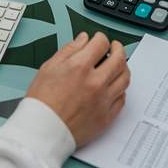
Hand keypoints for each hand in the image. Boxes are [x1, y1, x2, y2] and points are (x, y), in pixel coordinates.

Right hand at [26, 32, 129, 147]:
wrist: (43, 129)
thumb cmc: (42, 101)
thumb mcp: (49, 67)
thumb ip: (68, 50)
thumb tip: (83, 39)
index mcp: (80, 67)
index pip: (101, 44)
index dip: (100, 38)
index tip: (98, 39)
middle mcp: (96, 82)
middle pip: (119, 59)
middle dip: (118, 48)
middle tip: (114, 47)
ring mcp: (104, 100)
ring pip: (125, 78)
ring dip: (123, 67)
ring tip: (117, 64)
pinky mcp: (107, 116)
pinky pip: (122, 98)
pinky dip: (120, 88)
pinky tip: (114, 85)